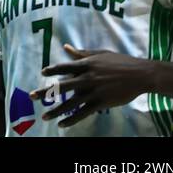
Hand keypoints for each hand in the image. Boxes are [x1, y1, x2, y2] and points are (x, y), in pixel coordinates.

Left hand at [33, 45, 151, 127]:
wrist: (140, 74)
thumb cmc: (120, 62)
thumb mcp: (100, 54)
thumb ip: (82, 53)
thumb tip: (66, 48)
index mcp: (86, 64)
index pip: (64, 67)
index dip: (52, 70)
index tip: (43, 73)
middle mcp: (87, 78)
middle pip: (62, 86)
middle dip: (46, 92)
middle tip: (31, 96)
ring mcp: (93, 92)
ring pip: (70, 103)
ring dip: (56, 111)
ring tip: (45, 116)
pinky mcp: (101, 103)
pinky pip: (83, 113)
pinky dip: (72, 119)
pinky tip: (62, 124)